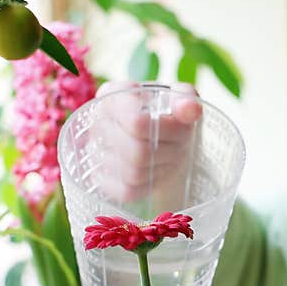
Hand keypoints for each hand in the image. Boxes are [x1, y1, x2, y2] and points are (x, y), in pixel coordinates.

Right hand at [90, 81, 201, 205]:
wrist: (162, 139)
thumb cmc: (170, 115)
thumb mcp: (182, 99)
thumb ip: (187, 99)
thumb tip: (191, 109)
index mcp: (114, 94)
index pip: (136, 121)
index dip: (166, 129)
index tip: (181, 126)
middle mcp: (99, 120)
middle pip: (137, 151)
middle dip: (169, 151)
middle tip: (180, 145)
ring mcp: (95, 150)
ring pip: (133, 173)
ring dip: (161, 168)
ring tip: (169, 155)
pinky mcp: (101, 178)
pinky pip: (126, 191)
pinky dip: (148, 186)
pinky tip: (155, 172)